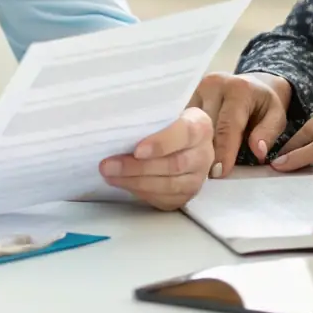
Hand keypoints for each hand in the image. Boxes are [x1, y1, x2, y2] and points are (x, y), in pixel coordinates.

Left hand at [99, 107, 213, 209]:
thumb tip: (116, 127)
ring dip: (135, 182)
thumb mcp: (165, 113)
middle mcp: (204, 154)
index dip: (161, 143)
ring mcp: (197, 178)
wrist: (183, 142)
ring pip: (168, 186)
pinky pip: (164, 199)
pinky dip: (141, 193)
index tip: (137, 150)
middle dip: (137, 167)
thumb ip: (149, 119)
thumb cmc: (168, 123)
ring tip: (110, 175)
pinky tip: (123, 184)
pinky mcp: (187, 196)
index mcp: (200, 127)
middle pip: (173, 165)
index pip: (183, 134)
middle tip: (108, 165)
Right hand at [189, 72, 290, 177]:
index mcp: (238, 89)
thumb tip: (258, 151)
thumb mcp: (276, 116)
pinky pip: (185, 122)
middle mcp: (213, 84)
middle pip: (206, 126)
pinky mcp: (188, 95)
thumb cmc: (264, 104)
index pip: (228, 125)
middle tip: (209, 175)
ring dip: (196, 146)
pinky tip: (194, 153)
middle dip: (208, 152)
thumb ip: (269, 132)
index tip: (219, 172)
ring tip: (201, 167)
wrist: (253, 84)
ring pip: (192, 125)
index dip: (224, 151)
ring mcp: (197, 89)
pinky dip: (190, 139)